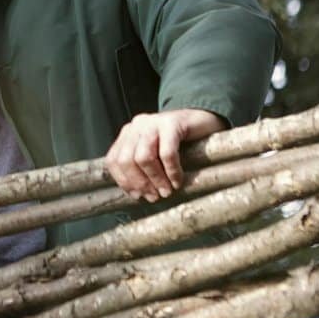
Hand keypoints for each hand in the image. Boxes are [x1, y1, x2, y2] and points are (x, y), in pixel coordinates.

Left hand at [105, 108, 225, 202]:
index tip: (137, 196)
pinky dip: (171, 171)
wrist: (205, 120)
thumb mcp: (155, 154)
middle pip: (125, 160)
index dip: (123, 181)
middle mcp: (137, 125)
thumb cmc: (181, 143)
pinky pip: (167, 153)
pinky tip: (177, 181)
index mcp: (128, 133)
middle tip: (154, 197)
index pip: (113, 160)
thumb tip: (137, 194)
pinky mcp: (172, 123)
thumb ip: (142, 168)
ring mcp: (153, 122)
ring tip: (167, 191)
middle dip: (139, 183)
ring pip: (143, 157)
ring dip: (155, 179)